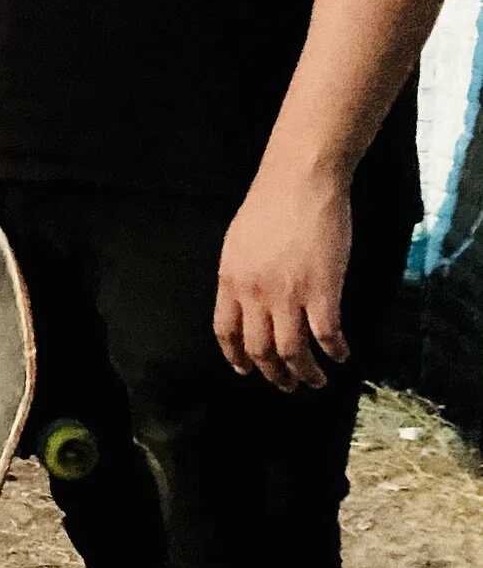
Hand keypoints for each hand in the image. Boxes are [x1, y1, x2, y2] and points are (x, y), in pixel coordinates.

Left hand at [216, 165, 351, 389]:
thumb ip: (240, 275)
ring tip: (316, 381)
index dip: (236, 356)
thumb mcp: (238, 243)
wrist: (299, 183)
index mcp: (230, 281)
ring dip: (305, 373)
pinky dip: (335, 352)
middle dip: (274, 374)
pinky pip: (326, 335)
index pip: (225, 331)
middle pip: (260, 349)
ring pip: (293, 352)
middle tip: (288, 384)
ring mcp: (288, 295)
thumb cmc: (270, 206)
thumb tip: (247, 300)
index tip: (246, 370)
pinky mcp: (322, 291)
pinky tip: (342, 356)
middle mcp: (254, 295)